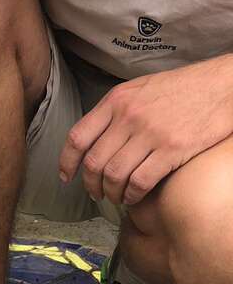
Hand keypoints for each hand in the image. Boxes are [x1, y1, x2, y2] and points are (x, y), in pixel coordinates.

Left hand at [58, 56, 232, 206]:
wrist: (221, 86)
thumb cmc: (182, 89)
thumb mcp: (140, 90)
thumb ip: (115, 111)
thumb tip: (95, 137)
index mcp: (116, 101)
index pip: (78, 137)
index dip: (67, 162)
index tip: (66, 177)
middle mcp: (128, 117)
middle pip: (94, 162)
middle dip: (91, 185)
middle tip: (96, 194)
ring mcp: (149, 133)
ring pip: (114, 175)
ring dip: (112, 193)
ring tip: (117, 197)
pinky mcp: (171, 149)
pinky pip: (140, 182)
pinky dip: (133, 195)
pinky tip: (135, 197)